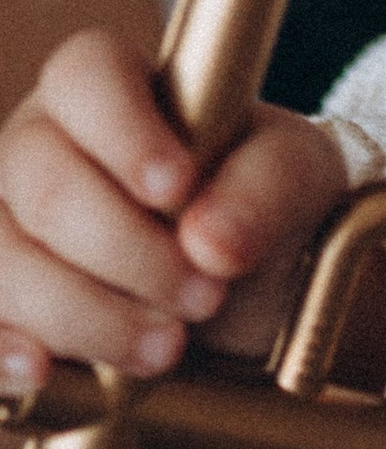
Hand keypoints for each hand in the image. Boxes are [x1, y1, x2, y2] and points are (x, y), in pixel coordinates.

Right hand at [0, 29, 343, 393]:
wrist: (248, 282)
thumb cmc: (262, 198)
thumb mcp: (294, 174)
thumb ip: (266, 187)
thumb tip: (211, 241)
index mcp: (110, 85)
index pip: (86, 75)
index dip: (124, 132)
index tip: (177, 188)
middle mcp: (39, 146)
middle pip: (46, 186)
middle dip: (126, 250)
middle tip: (205, 295)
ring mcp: (5, 223)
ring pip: (6, 263)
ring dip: (85, 316)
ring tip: (168, 347)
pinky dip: (5, 354)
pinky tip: (42, 373)